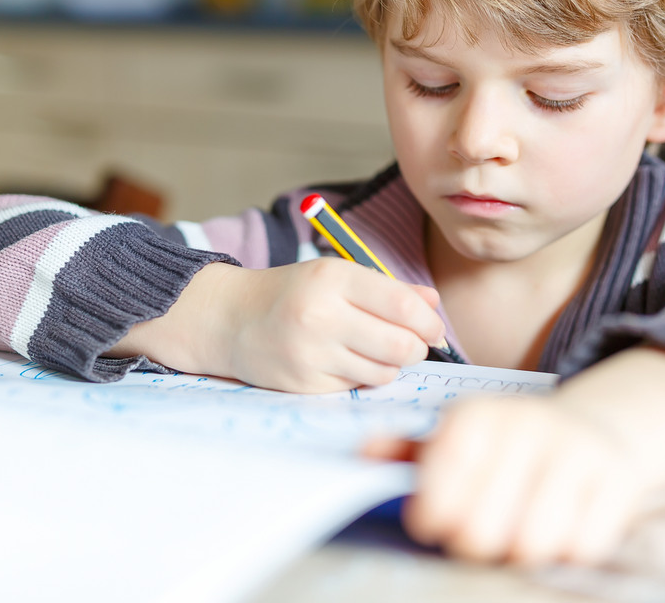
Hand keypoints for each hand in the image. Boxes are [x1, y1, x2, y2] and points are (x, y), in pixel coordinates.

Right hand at [112, 260, 445, 392]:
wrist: (230, 319)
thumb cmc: (294, 294)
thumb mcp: (337, 276)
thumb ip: (389, 289)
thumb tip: (434, 304)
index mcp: (333, 278)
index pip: (403, 306)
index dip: (428, 321)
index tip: (433, 328)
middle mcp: (321, 316)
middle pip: (401, 346)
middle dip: (417, 348)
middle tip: (412, 344)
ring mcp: (311, 354)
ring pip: (384, 372)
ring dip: (390, 365)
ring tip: (374, 351)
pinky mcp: (304, 384)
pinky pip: (356, 387)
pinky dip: (360, 378)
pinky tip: (344, 362)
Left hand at [366, 396, 655, 565]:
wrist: (596, 429)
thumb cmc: (507, 444)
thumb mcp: (458, 436)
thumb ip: (407, 449)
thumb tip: (364, 454)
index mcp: (478, 417)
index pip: (438, 488)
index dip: (431, 516)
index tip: (432, 521)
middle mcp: (526, 426)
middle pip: (479, 532)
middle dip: (473, 543)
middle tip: (479, 533)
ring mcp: (575, 452)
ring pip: (531, 545)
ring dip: (522, 549)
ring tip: (519, 531)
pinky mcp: (617, 480)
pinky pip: (581, 547)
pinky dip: (568, 548)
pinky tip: (561, 525)